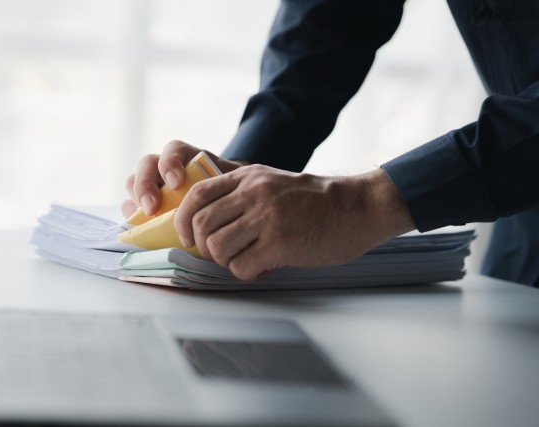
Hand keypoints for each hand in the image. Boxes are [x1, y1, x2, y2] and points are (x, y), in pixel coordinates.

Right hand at [122, 140, 245, 217]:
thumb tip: (218, 208)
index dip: (169, 163)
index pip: (173, 150)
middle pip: (146, 165)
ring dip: (135, 200)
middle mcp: (165, 167)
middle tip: (152, 207)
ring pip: (133, 183)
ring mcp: (153, 184)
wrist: (223, 204)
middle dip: (145, 185)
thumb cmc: (225, 193)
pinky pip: (131, 207)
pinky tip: (142, 228)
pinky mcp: (145, 204)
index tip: (176, 183)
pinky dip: (133, 216)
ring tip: (145, 218)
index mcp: (186, 157)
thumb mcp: (228, 188)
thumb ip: (222, 191)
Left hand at [175, 165, 414, 280]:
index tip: (186, 236)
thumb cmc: (315, 200)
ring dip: (225, 261)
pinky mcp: (280, 243)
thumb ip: (241, 195)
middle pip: (201, 223)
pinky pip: (241, 266)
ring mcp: (267, 218)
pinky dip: (246, 273)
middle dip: (202, 246)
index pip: (197, 194)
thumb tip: (207, 223)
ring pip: (217, 246)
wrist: (356, 207)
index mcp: (248, 177)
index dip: (182, 219)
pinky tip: (262, 269)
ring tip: (245, 260)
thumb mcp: (273, 183)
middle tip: (219, 254)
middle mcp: (254, 194)